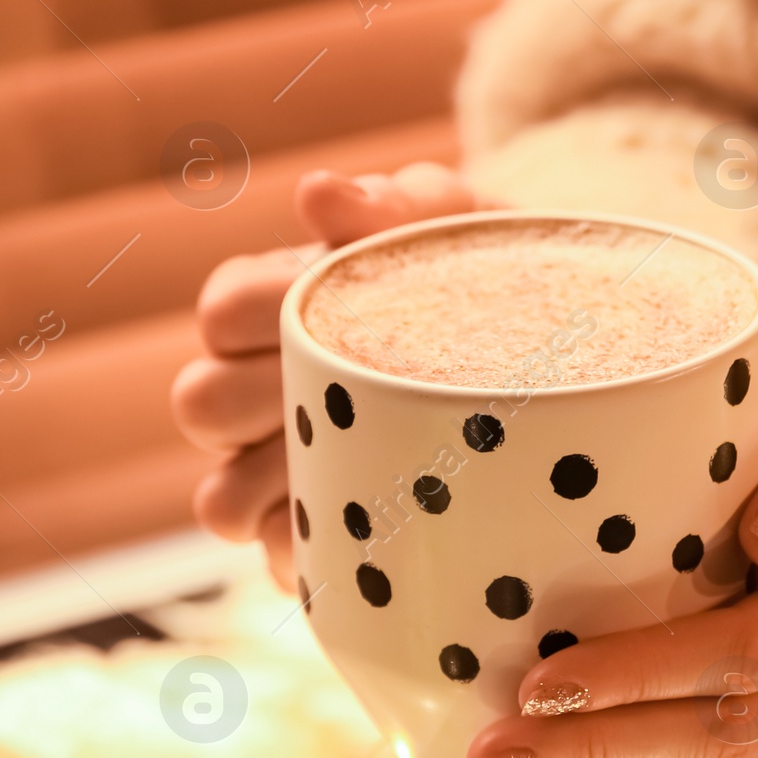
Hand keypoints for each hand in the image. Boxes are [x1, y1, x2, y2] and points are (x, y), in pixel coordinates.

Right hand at [171, 162, 496, 588]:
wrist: (557, 357)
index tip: (339, 307)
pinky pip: (278, 563)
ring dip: (278, 489)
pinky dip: (317, 553)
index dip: (267, 312)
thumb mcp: (454, 227)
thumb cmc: (477, 278)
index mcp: (271, 306)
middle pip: (200, 405)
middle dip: (263, 403)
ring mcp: (277, 471)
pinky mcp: (311, 540)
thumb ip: (393, 201)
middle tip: (351, 393)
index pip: (222, 311)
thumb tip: (318, 194)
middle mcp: (255, 391)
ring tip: (360, 469)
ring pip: (219, 501)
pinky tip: (379, 530)